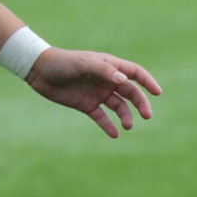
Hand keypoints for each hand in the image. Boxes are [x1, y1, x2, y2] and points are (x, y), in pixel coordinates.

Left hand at [26, 49, 162, 137]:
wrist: (39, 71)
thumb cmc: (62, 62)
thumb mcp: (83, 63)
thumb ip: (104, 71)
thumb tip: (123, 81)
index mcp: (110, 67)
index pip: (135, 73)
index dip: (147, 82)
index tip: (157, 92)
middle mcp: (107, 81)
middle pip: (131, 93)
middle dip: (141, 104)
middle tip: (147, 116)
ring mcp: (98, 93)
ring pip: (119, 107)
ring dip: (126, 116)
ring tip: (127, 126)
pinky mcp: (87, 105)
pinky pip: (102, 117)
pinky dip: (109, 126)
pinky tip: (115, 134)